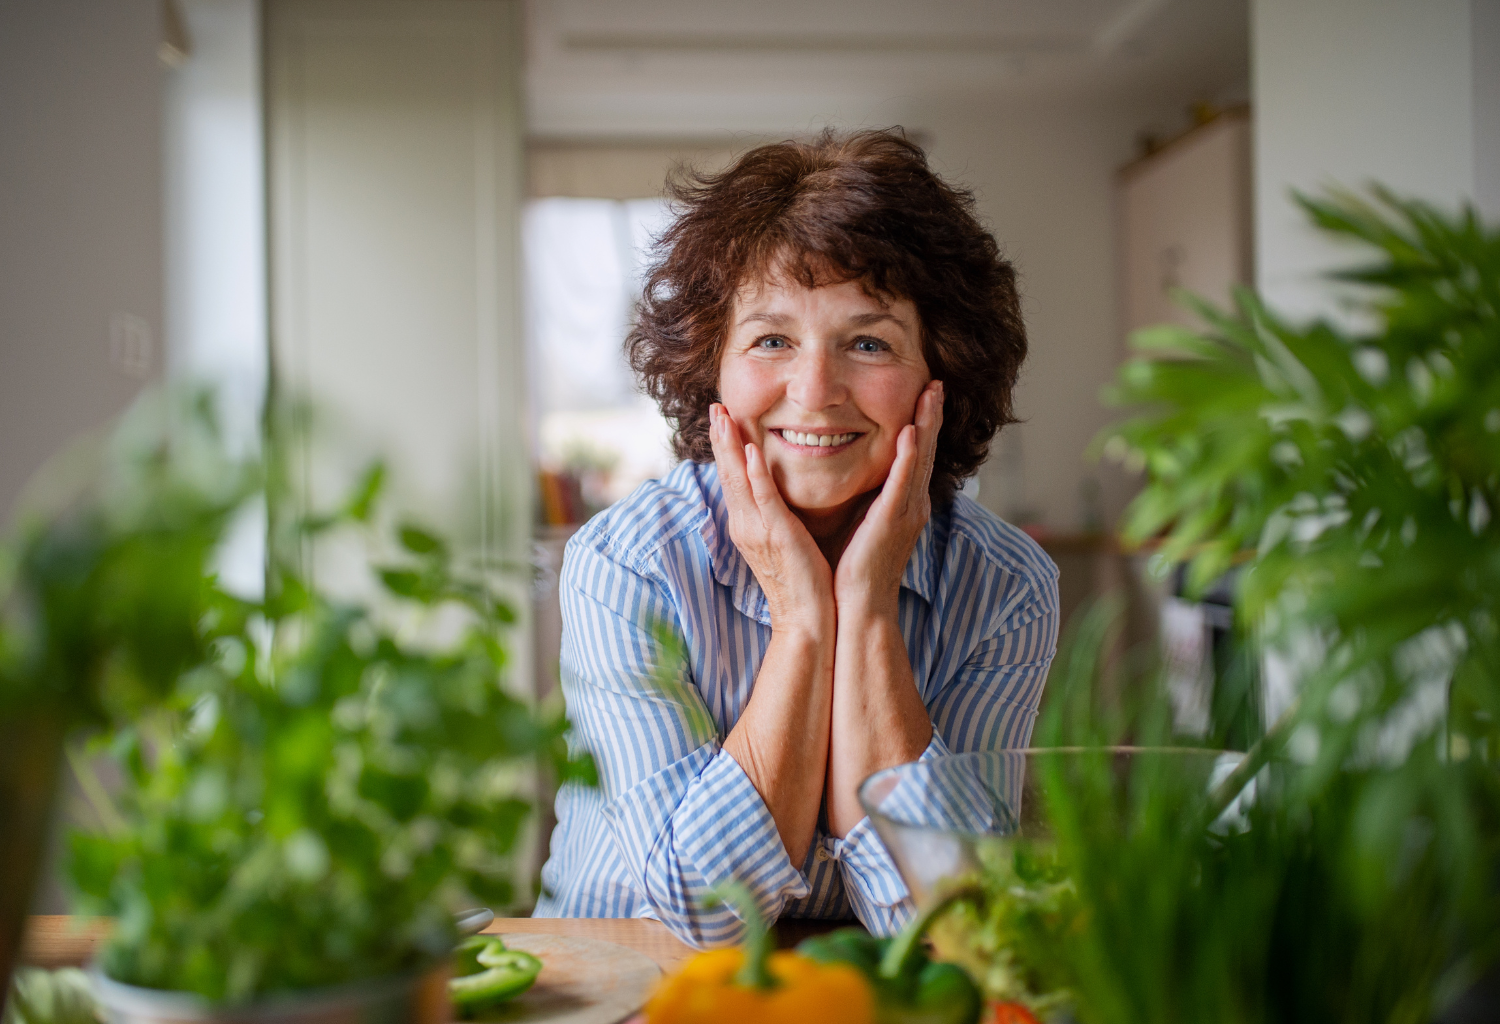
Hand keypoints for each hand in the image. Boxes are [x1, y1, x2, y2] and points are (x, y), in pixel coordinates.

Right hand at [709, 404, 834, 631]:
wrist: (807, 619)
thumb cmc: (802, 581)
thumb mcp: (784, 541)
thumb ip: (777, 516)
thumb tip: (779, 496)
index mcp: (748, 525)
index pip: (733, 478)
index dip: (725, 447)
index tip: (721, 418)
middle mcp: (745, 525)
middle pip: (727, 473)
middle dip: (720, 438)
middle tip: (714, 406)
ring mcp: (758, 531)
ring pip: (738, 481)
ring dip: (730, 447)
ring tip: (723, 417)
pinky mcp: (777, 536)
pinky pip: (763, 500)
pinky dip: (754, 476)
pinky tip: (750, 452)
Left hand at [834, 380, 942, 616]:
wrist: (859, 606)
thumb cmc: (854, 569)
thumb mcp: (862, 523)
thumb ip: (865, 498)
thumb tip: (854, 476)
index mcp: (904, 504)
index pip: (915, 455)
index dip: (922, 424)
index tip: (924, 394)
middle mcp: (912, 504)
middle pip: (925, 450)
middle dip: (931, 415)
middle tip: (936, 383)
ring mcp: (906, 512)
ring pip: (920, 459)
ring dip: (926, 424)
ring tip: (931, 394)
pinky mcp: (892, 522)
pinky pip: (902, 483)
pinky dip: (908, 457)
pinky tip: (910, 433)